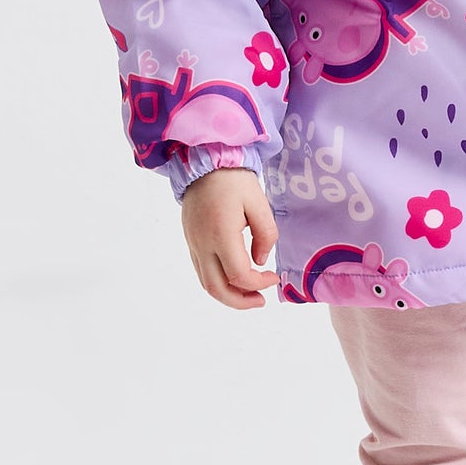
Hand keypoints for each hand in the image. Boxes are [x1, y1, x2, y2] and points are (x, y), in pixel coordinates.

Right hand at [180, 166, 279, 308]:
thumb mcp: (259, 203)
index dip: (259, 283)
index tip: (274, 277)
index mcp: (221, 235)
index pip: (239, 275)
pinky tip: (234, 279)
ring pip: (206, 284)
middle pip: (217, 288)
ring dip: (228, 295)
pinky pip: (201, 271)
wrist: (204, 163)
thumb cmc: (233, 180)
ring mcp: (193, 244)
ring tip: (249, 295)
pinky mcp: (190, 241)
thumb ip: (266, 234)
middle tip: (261, 300)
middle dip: (241, 301)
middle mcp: (203, 244)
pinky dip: (218, 282)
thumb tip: (260, 260)